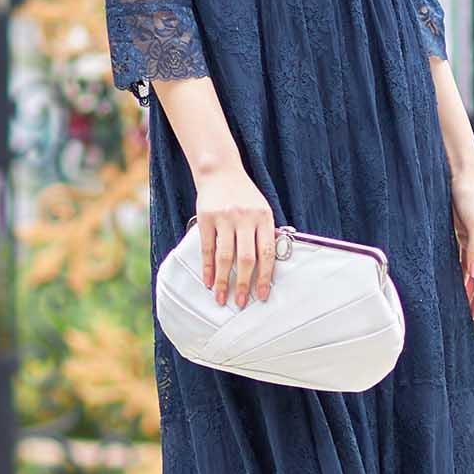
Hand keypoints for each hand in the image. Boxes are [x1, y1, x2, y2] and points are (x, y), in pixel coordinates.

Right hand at [193, 169, 276, 307]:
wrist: (220, 170)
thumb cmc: (244, 195)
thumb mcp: (261, 209)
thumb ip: (265, 234)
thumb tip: (268, 268)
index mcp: (264, 217)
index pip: (267, 253)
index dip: (265, 277)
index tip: (262, 296)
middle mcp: (245, 218)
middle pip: (246, 258)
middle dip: (243, 284)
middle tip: (241, 303)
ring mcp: (224, 218)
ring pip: (225, 256)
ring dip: (223, 280)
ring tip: (221, 298)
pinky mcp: (206, 218)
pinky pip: (207, 248)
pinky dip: (207, 267)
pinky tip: (208, 281)